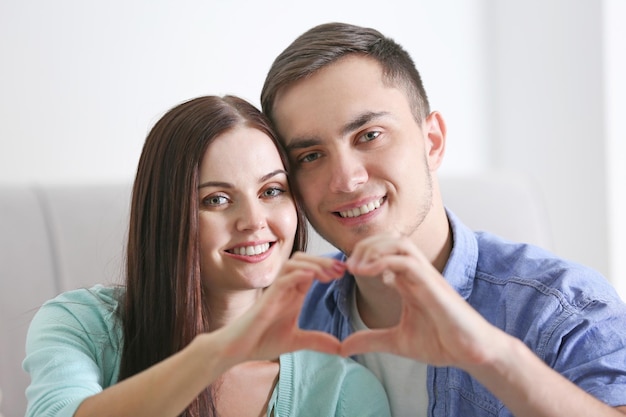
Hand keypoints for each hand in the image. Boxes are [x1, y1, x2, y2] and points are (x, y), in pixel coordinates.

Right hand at [211, 253, 344, 369]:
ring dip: (313, 264)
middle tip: (342, 269)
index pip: (312, 269)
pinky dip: (296, 275)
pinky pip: (282, 280)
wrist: (238, 350)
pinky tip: (311, 276)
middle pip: (304, 260)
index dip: (328, 266)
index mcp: (293, 294)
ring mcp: (275, 291)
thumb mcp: (297, 341)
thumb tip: (341, 348)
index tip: (345, 273)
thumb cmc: (262, 340)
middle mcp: (285, 288)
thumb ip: (317, 341)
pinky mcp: (266, 299)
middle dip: (324, 261)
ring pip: (293, 264)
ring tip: (329, 274)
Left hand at [340, 232, 500, 369]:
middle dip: (365, 247)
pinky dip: (384, 261)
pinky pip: (407, 261)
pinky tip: (367, 273)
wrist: (472, 353)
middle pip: (390, 240)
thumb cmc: (442, 342)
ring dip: (374, 249)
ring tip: (356, 267)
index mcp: (409, 281)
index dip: (363, 255)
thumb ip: (370, 340)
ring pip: (400, 243)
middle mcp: (417, 273)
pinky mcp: (434, 285)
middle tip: (348, 266)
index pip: (386, 252)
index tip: (347, 271)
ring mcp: (426, 276)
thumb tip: (343, 348)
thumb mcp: (397, 342)